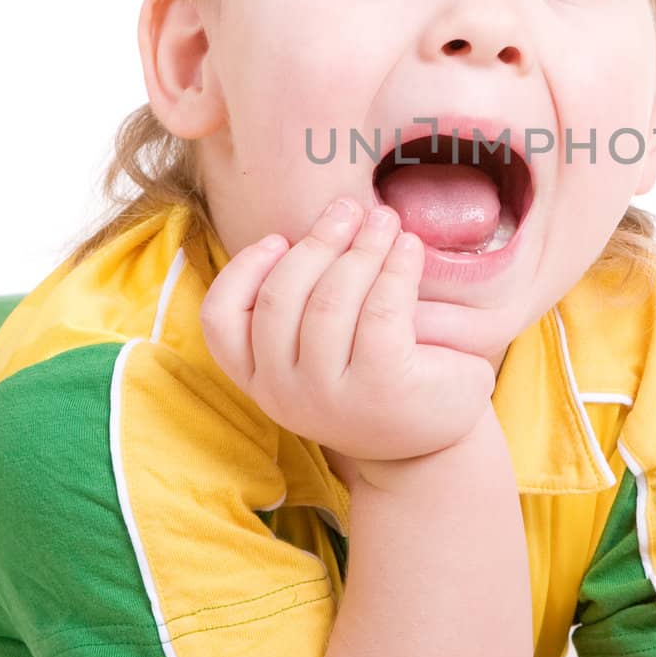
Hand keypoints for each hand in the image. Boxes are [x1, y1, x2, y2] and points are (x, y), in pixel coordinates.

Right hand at [200, 196, 496, 475]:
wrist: (434, 448)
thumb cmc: (375, 382)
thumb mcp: (321, 353)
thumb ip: (299, 305)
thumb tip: (313, 226)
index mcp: (260, 380)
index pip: (221, 322)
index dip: (244, 270)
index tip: (278, 237)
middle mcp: (284, 393)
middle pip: (282, 296)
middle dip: (318, 241)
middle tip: (350, 208)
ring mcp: (330, 395)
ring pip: (331, 299)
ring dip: (361, 247)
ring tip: (385, 220)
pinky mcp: (381, 386)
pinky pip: (382, 310)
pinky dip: (396, 268)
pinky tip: (410, 248)